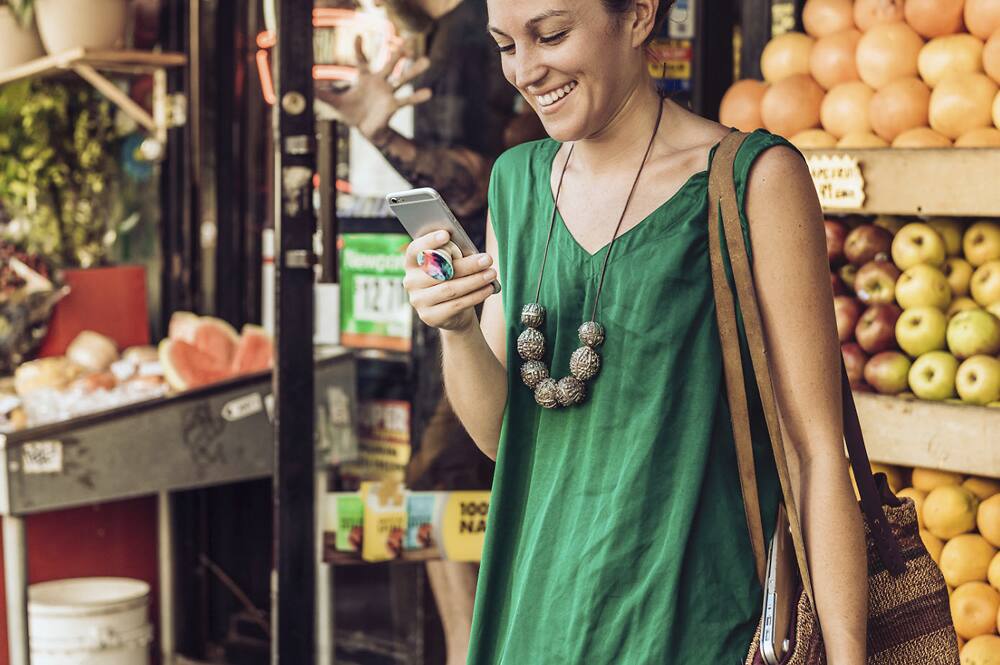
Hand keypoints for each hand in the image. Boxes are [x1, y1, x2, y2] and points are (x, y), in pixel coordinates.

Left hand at [316, 36, 431, 140]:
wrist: (365, 130)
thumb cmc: (352, 113)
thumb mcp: (337, 103)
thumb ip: (324, 94)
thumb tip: (307, 88)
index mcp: (365, 78)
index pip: (362, 60)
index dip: (359, 49)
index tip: (358, 36)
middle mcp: (379, 82)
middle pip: (389, 64)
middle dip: (397, 53)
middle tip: (407, 41)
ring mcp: (388, 92)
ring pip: (403, 78)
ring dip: (414, 70)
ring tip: (427, 61)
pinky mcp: (393, 105)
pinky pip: (407, 100)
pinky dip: (417, 97)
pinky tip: (429, 93)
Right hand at [403, 231, 496, 331]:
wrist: (453, 313)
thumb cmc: (453, 279)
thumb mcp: (452, 264)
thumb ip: (454, 255)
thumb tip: (470, 251)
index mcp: (413, 263)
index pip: (415, 249)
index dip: (429, 241)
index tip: (446, 234)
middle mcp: (411, 282)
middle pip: (440, 271)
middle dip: (467, 265)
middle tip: (487, 259)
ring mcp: (418, 301)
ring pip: (450, 289)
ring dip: (475, 281)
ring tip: (491, 274)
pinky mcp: (430, 316)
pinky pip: (456, 304)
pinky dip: (475, 295)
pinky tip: (488, 289)